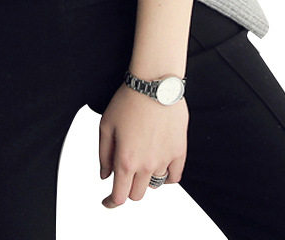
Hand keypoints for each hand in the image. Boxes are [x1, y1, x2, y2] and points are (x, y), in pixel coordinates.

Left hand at [98, 82, 188, 207]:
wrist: (154, 83)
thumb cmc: (128, 100)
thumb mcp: (106, 125)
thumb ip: (104, 154)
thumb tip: (105, 176)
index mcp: (125, 160)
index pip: (119, 196)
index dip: (111, 202)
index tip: (108, 201)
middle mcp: (146, 165)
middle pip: (137, 194)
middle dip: (128, 187)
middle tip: (125, 174)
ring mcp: (165, 159)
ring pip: (155, 184)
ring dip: (146, 177)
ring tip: (142, 158)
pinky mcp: (179, 151)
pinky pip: (174, 176)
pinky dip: (166, 176)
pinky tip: (160, 167)